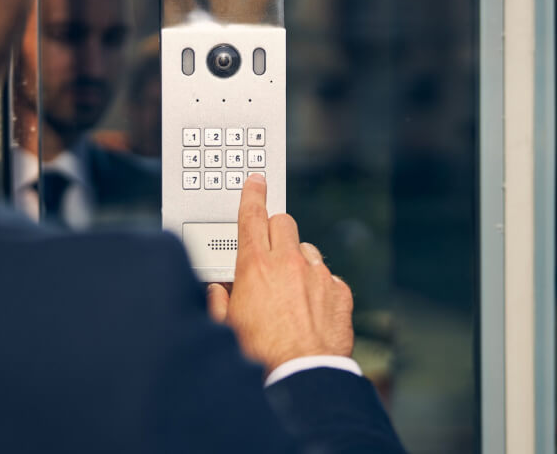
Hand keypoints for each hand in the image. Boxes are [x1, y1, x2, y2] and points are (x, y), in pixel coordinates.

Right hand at [207, 174, 354, 373]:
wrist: (302, 375)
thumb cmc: (261, 355)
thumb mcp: (226, 327)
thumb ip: (217, 301)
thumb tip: (216, 290)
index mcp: (254, 266)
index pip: (251, 215)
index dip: (252, 194)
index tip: (256, 182)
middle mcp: (288, 263)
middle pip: (283, 221)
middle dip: (274, 227)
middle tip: (267, 247)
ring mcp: (318, 275)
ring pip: (307, 248)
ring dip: (297, 260)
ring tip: (289, 290)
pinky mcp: (340, 292)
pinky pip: (329, 277)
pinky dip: (320, 286)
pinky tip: (311, 308)